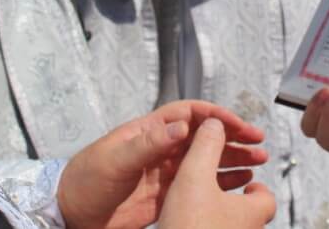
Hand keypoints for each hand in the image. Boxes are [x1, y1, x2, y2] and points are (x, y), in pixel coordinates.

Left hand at [57, 100, 268, 228]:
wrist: (69, 214)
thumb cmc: (84, 180)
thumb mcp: (114, 159)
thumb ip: (147, 143)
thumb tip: (181, 126)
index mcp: (149, 131)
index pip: (189, 114)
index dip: (216, 116)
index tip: (239, 124)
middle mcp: (161, 148)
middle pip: (205, 137)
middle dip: (233, 137)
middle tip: (259, 143)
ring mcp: (165, 172)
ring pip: (207, 161)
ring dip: (233, 159)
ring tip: (258, 163)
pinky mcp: (167, 196)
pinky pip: (200, 186)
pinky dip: (221, 183)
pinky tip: (239, 184)